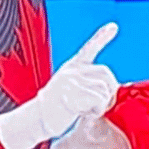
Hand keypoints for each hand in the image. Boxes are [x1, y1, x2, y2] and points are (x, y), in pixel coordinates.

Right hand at [0, 23, 120, 148]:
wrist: (34, 121)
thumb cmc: (54, 110)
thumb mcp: (69, 90)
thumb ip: (86, 84)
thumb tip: (111, 87)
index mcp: (71, 68)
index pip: (89, 49)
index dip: (102, 37)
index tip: (113, 26)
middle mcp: (71, 71)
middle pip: (106, 75)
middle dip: (108, 92)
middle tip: (95, 105)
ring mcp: (71, 80)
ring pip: (105, 89)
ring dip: (101, 104)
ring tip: (85, 109)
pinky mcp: (73, 92)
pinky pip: (99, 100)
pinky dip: (96, 110)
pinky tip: (83, 112)